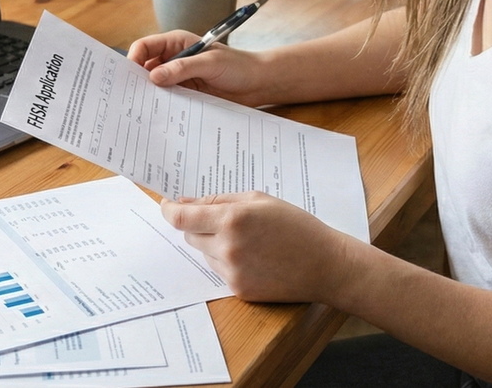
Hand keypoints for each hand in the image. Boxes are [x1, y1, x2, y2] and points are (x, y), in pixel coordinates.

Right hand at [127, 31, 271, 105]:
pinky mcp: (184, 95)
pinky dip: (161, 107)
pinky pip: (167, 100)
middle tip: (128, 97)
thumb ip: (183, 68)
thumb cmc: (238, 66)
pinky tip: (157, 116)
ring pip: (154, 87)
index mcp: (176, 43)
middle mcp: (173, 60)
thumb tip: (154, 76)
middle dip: (136, 80)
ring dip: (148, 96)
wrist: (257, 84)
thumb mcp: (210, 63)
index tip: (127, 76)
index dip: (133, 58)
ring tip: (140, 111)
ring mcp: (178, 79)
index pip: (145, 47)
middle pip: (145, 68)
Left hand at [161, 191, 354, 303]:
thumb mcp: (259, 200)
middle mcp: (227, 247)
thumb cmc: (295, 226)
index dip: (169, 211)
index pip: (182, 218)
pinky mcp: (239, 290)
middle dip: (199, 226)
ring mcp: (232, 272)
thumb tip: (184, 203)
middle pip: (190, 236)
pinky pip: (219, 271)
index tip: (166, 206)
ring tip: (249, 241)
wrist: (325, 264)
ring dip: (215, 245)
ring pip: (205, 254)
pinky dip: (229, 262)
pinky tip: (255, 258)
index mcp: (232, 220)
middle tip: (225, 221)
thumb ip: (219, 200)